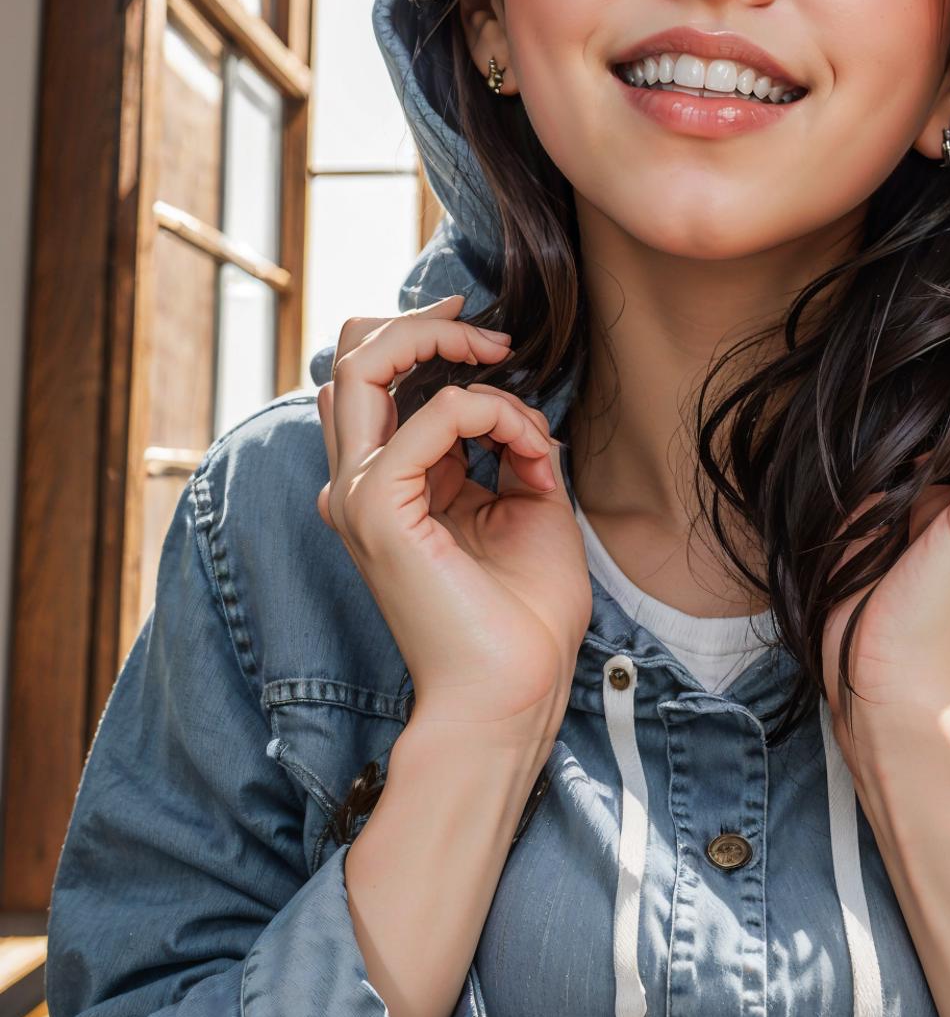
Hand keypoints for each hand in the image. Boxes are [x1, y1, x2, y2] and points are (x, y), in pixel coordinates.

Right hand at [315, 291, 592, 748]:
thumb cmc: (525, 616)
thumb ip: (510, 446)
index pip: (375, 380)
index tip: (491, 340)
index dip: (426, 340)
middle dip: (423, 326)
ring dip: (445, 350)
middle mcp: (360, 484)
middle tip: (489, 338)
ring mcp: (358, 496)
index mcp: (390, 485)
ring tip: (503, 367)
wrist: (516, 690)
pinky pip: (430, 418)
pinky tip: (527, 450)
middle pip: (351, 357)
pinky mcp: (376, 510)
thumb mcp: (530, 506)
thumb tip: (510, 405)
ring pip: (360, 366)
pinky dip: (490, 413)